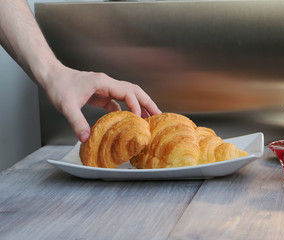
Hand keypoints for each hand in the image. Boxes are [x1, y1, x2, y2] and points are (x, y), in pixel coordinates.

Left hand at [41, 65, 160, 142]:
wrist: (50, 76)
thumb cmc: (58, 86)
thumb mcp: (67, 106)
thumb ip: (77, 122)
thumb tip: (86, 138)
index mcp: (103, 82)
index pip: (127, 92)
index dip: (135, 105)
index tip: (138, 119)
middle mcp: (108, 83)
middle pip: (135, 91)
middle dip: (147, 103)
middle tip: (158, 115)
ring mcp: (106, 88)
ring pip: (129, 95)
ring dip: (140, 105)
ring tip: (149, 118)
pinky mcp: (101, 94)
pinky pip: (119, 101)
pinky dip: (127, 110)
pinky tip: (129, 120)